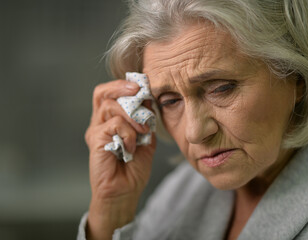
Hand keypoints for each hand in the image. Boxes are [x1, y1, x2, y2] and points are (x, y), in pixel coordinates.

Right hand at [84, 79, 155, 239]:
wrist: (125, 191)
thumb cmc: (134, 167)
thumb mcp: (145, 138)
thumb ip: (145, 119)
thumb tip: (148, 99)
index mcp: (110, 120)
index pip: (109, 93)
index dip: (123, 84)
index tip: (142, 86)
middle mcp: (99, 123)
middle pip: (103, 93)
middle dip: (123, 88)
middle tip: (139, 92)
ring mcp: (96, 131)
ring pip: (111, 106)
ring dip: (132, 116)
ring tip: (142, 132)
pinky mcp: (95, 140)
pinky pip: (114, 124)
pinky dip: (128, 133)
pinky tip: (132, 146)